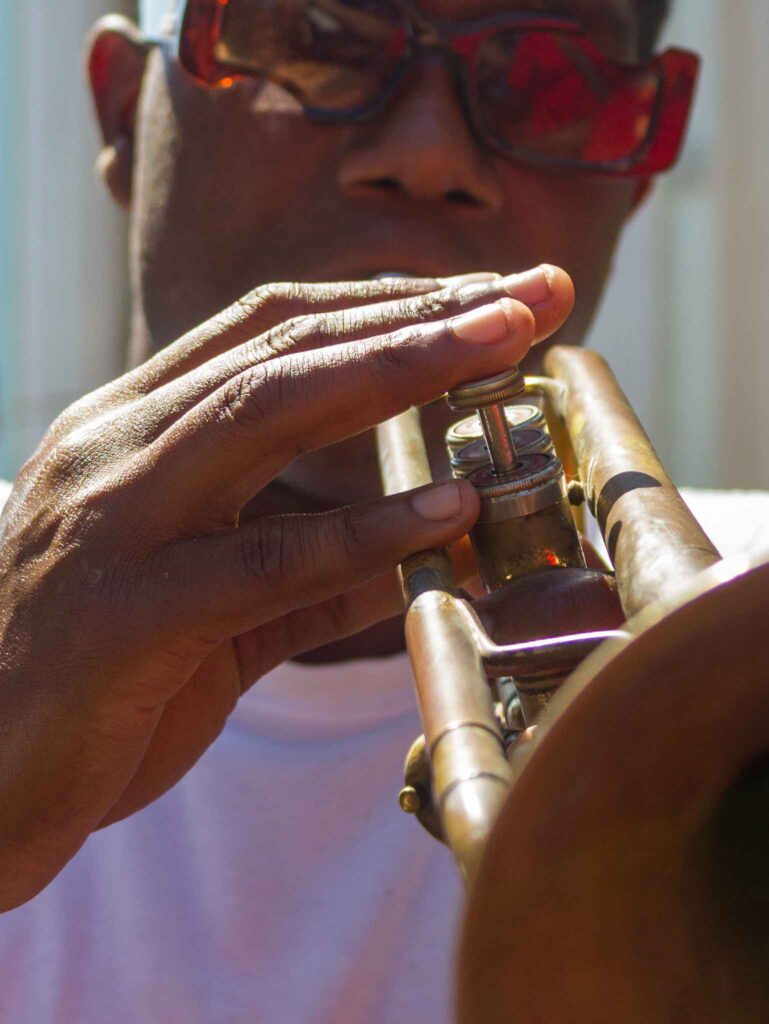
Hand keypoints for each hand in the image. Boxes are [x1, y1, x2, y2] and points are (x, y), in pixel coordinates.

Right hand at [0, 268, 573, 908]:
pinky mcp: (126, 614)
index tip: (488, 298)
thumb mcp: (214, 602)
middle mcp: (118, 448)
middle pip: (284, 344)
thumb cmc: (96, 678)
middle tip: (530, 292)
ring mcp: (114, 521)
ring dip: (398, 369)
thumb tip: (432, 542)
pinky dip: (365, 532)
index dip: (387, 304)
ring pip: (265, 409)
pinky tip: (451, 508)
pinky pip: (263, 562)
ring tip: (505, 346)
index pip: (272, 330)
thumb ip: (317, 569)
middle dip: (416, 312)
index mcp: (134, 430)